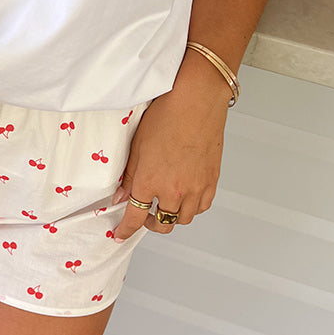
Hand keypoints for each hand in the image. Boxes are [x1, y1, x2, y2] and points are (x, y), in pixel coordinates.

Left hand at [112, 68, 230, 239]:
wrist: (197, 100)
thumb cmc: (167, 115)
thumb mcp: (138, 146)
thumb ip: (130, 176)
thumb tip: (121, 195)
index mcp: (150, 181)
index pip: (135, 217)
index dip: (126, 229)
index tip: (121, 234)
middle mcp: (174, 190)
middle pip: (163, 223)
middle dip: (151, 224)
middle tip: (144, 217)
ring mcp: (196, 187)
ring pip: (183, 219)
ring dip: (172, 216)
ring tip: (166, 205)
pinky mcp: (212, 180)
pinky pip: (202, 207)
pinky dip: (192, 207)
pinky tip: (186, 197)